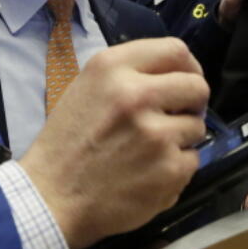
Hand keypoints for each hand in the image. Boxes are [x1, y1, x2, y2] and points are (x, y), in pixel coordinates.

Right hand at [20, 38, 208, 248]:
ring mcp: (157, 133)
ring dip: (181, 138)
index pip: (175, 50)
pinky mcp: (169, 168)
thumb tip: (174, 76)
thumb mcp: (85, 88)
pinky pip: (192, 159)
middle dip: (193, 102)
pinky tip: (149, 173)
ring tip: (150, 151)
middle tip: (178, 116)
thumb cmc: (66, 144)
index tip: (185, 80)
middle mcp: (137, 94)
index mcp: (112, 68)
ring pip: (197, 126)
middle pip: (197, 86)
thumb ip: (128, 75)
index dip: (189, 67)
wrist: (51, 198)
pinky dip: (176, 167)